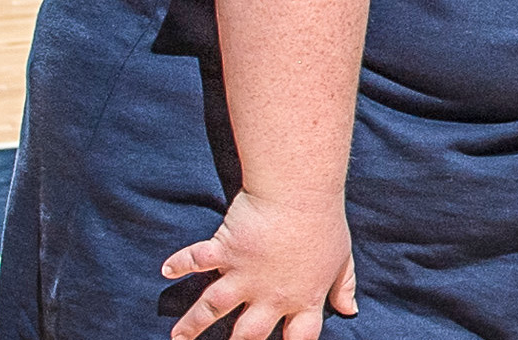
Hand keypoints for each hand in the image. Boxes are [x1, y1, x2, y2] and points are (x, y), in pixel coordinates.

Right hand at [160, 188, 357, 339]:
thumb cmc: (327, 223)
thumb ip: (343, 286)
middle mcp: (269, 295)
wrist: (301, 193)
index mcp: (302, 298)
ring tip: (176, 337)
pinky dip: (180, 263)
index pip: (297, 337)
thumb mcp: (342, 258)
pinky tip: (166, 270)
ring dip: (191, 325)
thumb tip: (350, 309)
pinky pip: (198, 260)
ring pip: (212, 309)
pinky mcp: (226, 251)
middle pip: (247, 335)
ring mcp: (243, 275)